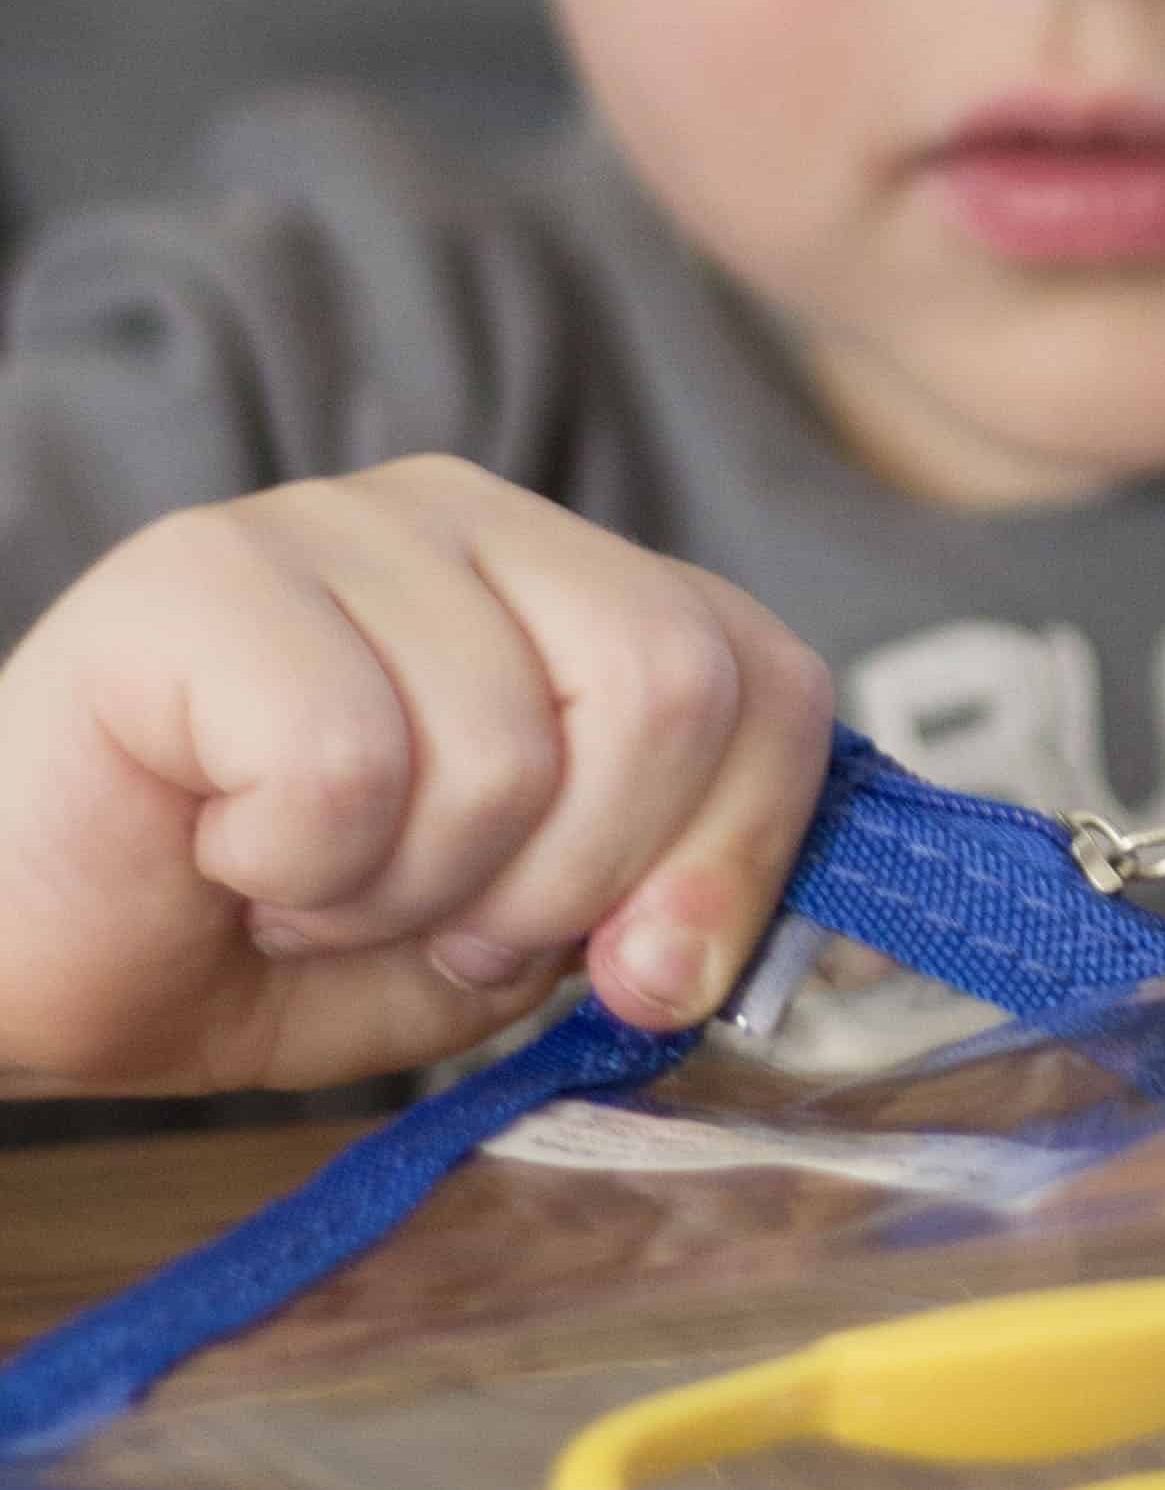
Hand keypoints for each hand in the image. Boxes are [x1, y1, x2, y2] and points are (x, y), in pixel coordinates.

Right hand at [0, 458, 836, 1090]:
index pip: (763, 676)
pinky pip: (345, 767)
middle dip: (566, 877)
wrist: (11, 951)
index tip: (643, 974)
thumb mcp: (490, 952)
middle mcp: (472, 515)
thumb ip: (627, 916)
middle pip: (665, 688)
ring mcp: (336, 521)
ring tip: (299, 877)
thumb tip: (695, 946)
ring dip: (401, 890)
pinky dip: (291, 870)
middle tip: (429, 914)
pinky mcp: (202, 569)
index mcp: (569, 584)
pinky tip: (222, 847)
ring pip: (503, 748)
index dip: (737, 847)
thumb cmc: (249, 931)